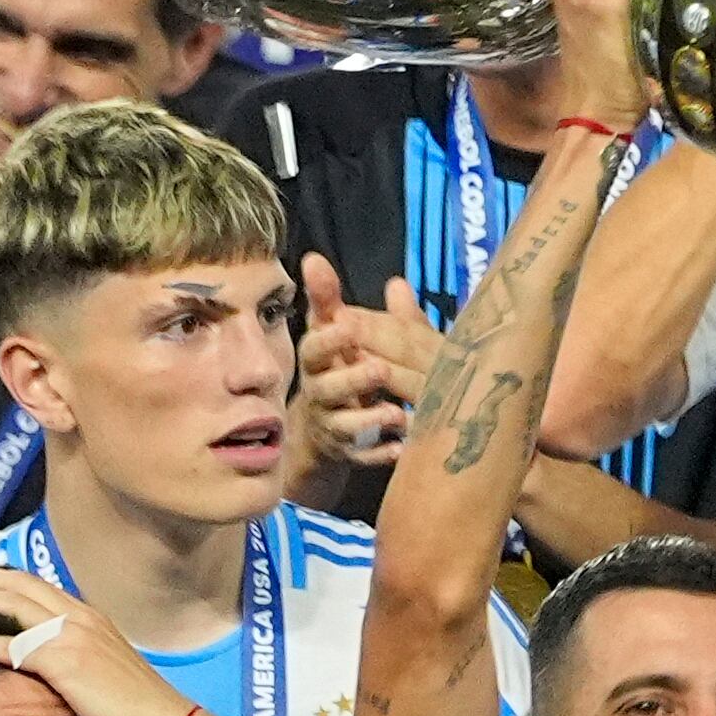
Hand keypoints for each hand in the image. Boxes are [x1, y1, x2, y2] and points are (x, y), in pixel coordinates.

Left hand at [0, 564, 201, 715]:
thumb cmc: (138, 706)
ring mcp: (74, 636)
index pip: (37, 585)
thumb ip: (76, 653)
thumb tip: (47, 659)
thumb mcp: (104, 666)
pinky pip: (11, 645)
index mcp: (91, 617)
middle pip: (19, 584)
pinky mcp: (65, 662)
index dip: (1, 577)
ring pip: (11, 605)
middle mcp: (81, 617)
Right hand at [290, 255, 410, 486]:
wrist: (321, 428)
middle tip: (380, 368)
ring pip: (345, 426)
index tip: (348, 325)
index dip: (329, 339)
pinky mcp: (348, 452)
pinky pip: (362, 457)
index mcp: (318, 363)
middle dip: (353, 379)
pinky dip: (380, 454)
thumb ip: (329, 300)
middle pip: (329, 388)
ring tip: (396, 414)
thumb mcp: (332, 333)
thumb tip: (314, 258)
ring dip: (369, 421)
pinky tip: (401, 450)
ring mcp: (333, 425)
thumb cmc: (333, 369)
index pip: (314, 349)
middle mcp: (320, 394)